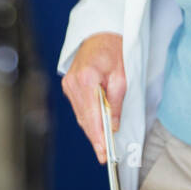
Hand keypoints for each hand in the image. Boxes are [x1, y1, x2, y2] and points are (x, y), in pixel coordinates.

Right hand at [61, 33, 125, 163]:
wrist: (100, 34)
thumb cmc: (113, 50)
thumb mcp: (122, 76)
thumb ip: (116, 102)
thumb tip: (112, 125)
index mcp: (86, 79)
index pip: (91, 116)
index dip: (98, 136)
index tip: (103, 152)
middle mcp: (73, 84)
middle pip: (84, 119)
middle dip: (95, 137)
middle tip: (104, 155)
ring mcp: (68, 85)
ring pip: (80, 115)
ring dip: (91, 129)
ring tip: (102, 145)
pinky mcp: (69, 86)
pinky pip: (79, 108)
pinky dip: (88, 118)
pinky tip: (96, 128)